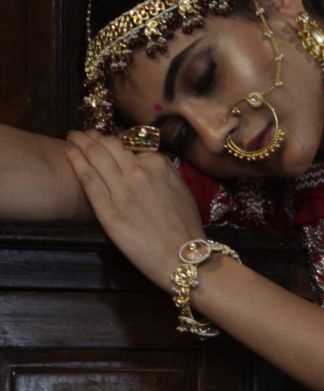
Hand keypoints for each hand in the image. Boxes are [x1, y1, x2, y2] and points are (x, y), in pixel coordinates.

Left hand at [64, 131, 204, 289]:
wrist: (183, 257)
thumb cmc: (185, 227)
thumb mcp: (181, 188)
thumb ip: (163, 170)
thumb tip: (144, 159)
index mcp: (159, 165)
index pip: (130, 145)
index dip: (116, 141)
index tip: (106, 140)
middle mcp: (139, 172)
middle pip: (109, 146)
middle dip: (93, 136)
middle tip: (83, 133)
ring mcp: (122, 191)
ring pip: (96, 157)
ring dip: (81, 141)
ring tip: (73, 136)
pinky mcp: (108, 211)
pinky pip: (89, 180)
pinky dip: (77, 162)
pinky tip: (70, 151)